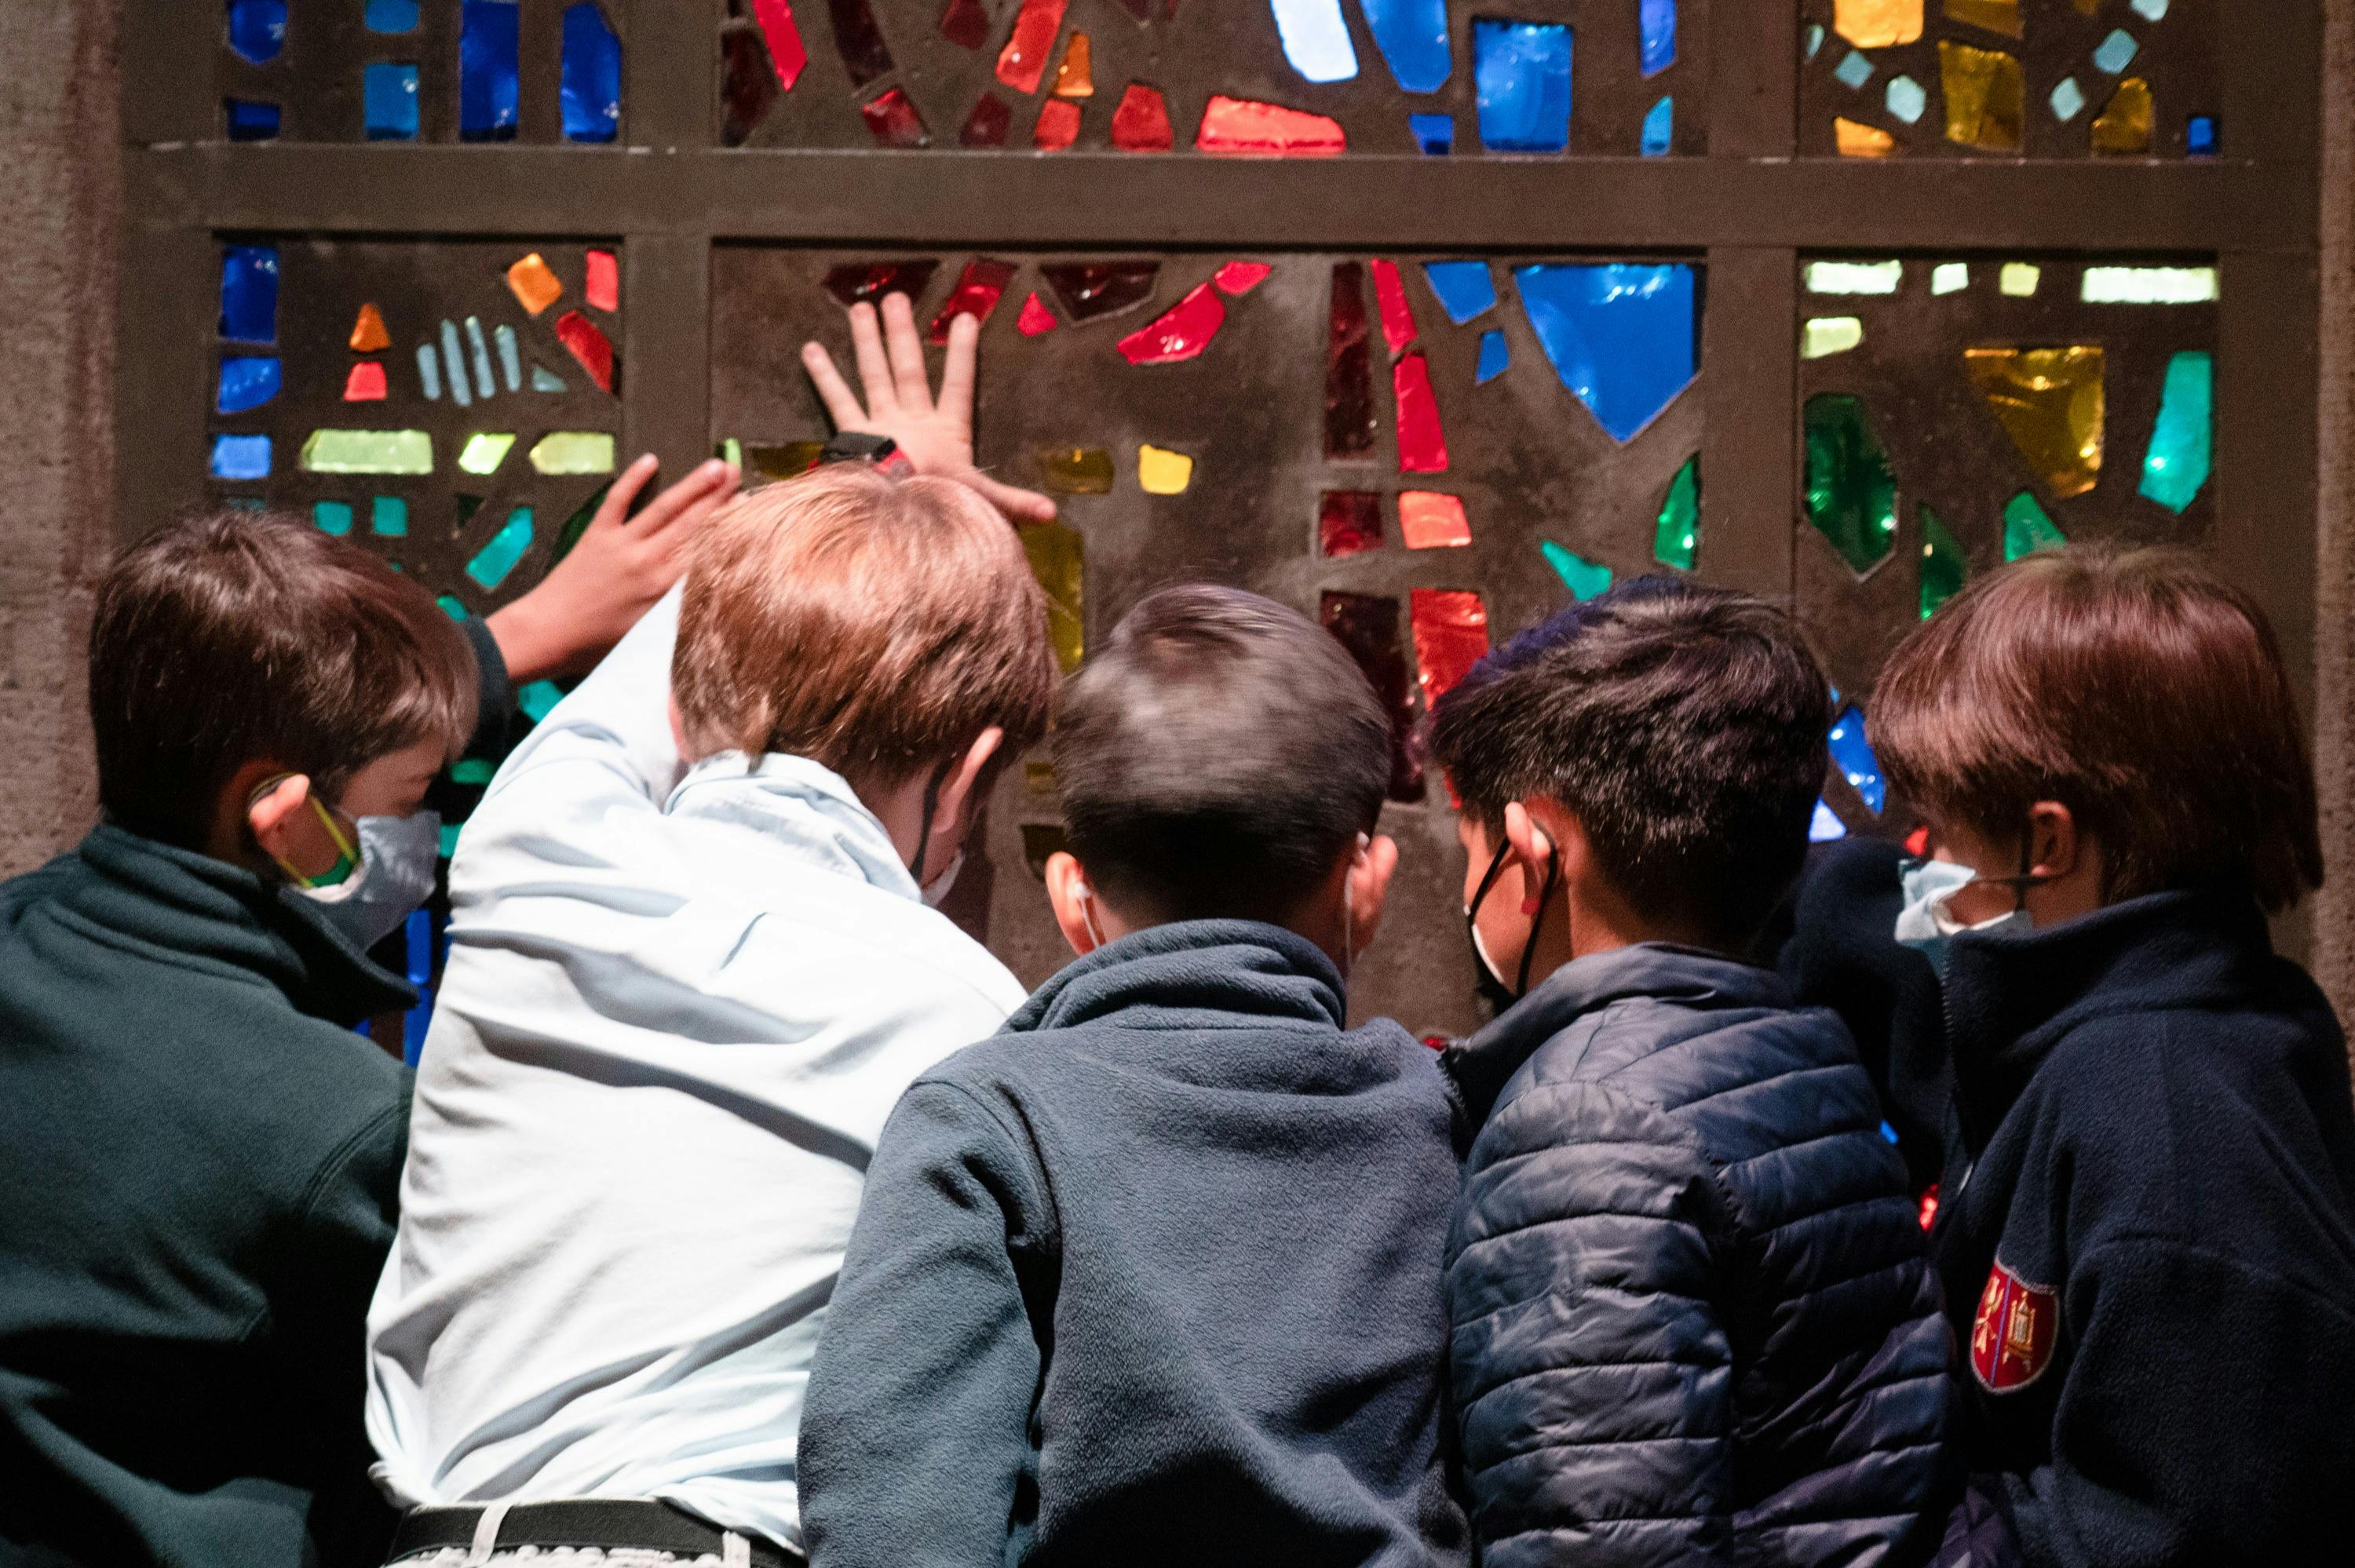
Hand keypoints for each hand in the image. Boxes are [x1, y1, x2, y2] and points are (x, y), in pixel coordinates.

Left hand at [485, 454, 739, 681]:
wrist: (546, 633)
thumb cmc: (596, 646)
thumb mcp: (648, 639)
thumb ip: (678, 615)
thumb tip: (709, 599)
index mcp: (664, 590)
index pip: (707, 552)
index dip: (731, 529)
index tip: (751, 510)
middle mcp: (648, 561)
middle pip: (693, 523)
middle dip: (719, 497)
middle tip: (740, 473)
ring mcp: (622, 544)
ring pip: (664, 508)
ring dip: (692, 485)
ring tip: (716, 465)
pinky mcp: (596, 535)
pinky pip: (618, 501)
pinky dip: (633, 480)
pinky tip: (650, 460)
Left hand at [801, 293, 1056, 523]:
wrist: (894, 515)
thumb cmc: (937, 503)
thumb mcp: (980, 501)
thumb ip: (1013, 503)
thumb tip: (1052, 515)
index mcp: (947, 431)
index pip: (959, 384)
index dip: (964, 353)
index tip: (966, 319)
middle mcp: (913, 420)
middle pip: (909, 369)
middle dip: (903, 333)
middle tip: (896, 298)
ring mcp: (882, 423)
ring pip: (875, 374)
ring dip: (867, 341)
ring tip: (860, 308)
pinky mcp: (854, 434)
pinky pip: (837, 399)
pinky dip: (823, 375)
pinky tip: (810, 350)